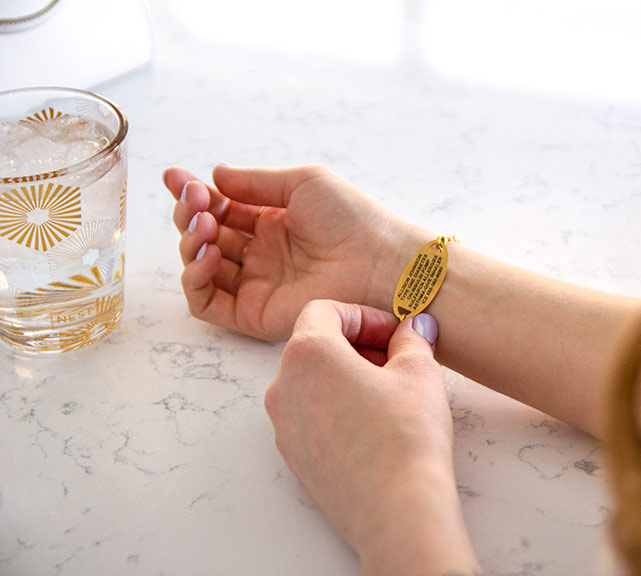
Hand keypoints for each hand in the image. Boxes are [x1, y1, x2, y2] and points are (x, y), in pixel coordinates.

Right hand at [163, 164, 423, 340]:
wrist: (379, 262)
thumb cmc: (352, 218)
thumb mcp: (302, 184)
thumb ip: (254, 183)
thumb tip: (214, 175)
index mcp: (272, 223)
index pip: (220, 209)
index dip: (194, 193)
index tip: (175, 176)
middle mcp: (261, 255)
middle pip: (205, 236)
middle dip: (190, 214)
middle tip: (197, 201)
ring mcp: (257, 285)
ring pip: (200, 267)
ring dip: (190, 242)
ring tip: (206, 225)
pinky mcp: (254, 314)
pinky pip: (207, 303)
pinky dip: (196, 279)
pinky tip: (210, 255)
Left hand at [264, 300, 478, 574]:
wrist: (397, 510)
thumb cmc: (405, 436)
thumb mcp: (419, 371)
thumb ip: (412, 339)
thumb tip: (414, 328)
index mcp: (306, 354)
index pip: (325, 311)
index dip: (364, 315)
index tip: (394, 332)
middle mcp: (283, 387)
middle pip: (315, 345)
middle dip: (357, 345)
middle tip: (397, 358)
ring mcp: (284, 426)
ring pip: (311, 382)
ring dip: (347, 376)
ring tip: (390, 392)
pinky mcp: (294, 457)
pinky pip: (311, 416)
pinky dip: (337, 407)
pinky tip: (375, 424)